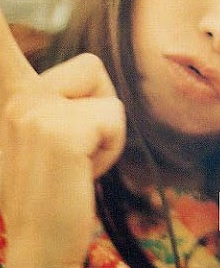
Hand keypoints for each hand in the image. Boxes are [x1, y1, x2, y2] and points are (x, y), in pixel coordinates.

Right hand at [0, 11, 125, 267]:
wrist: (38, 244)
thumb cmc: (52, 187)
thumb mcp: (44, 134)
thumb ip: (53, 100)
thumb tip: (82, 75)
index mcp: (14, 95)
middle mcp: (16, 96)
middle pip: (92, 67)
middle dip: (98, 107)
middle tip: (73, 150)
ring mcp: (34, 110)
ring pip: (107, 95)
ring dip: (106, 129)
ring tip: (78, 160)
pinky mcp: (60, 130)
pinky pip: (114, 117)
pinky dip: (111, 146)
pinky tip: (82, 171)